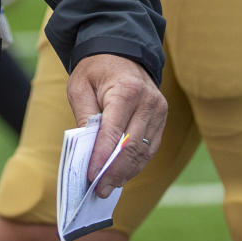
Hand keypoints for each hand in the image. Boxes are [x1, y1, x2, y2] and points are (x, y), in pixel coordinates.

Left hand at [66, 54, 166, 195]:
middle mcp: (147, 102)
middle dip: (114, 171)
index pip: (114, 132)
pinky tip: (121, 173)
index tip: (91, 176)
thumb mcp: (80, 86)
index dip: (102, 157)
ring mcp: (158, 111)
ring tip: (108, 186)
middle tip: (99, 189)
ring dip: (126, 172)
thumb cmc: (95, 70)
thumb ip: (85, 116)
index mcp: (126, 90)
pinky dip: (135, 164)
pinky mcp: (162, 118)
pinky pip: (150, 148)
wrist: (120, 51)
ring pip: (144, 152)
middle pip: (132, 147)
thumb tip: (88, 151)